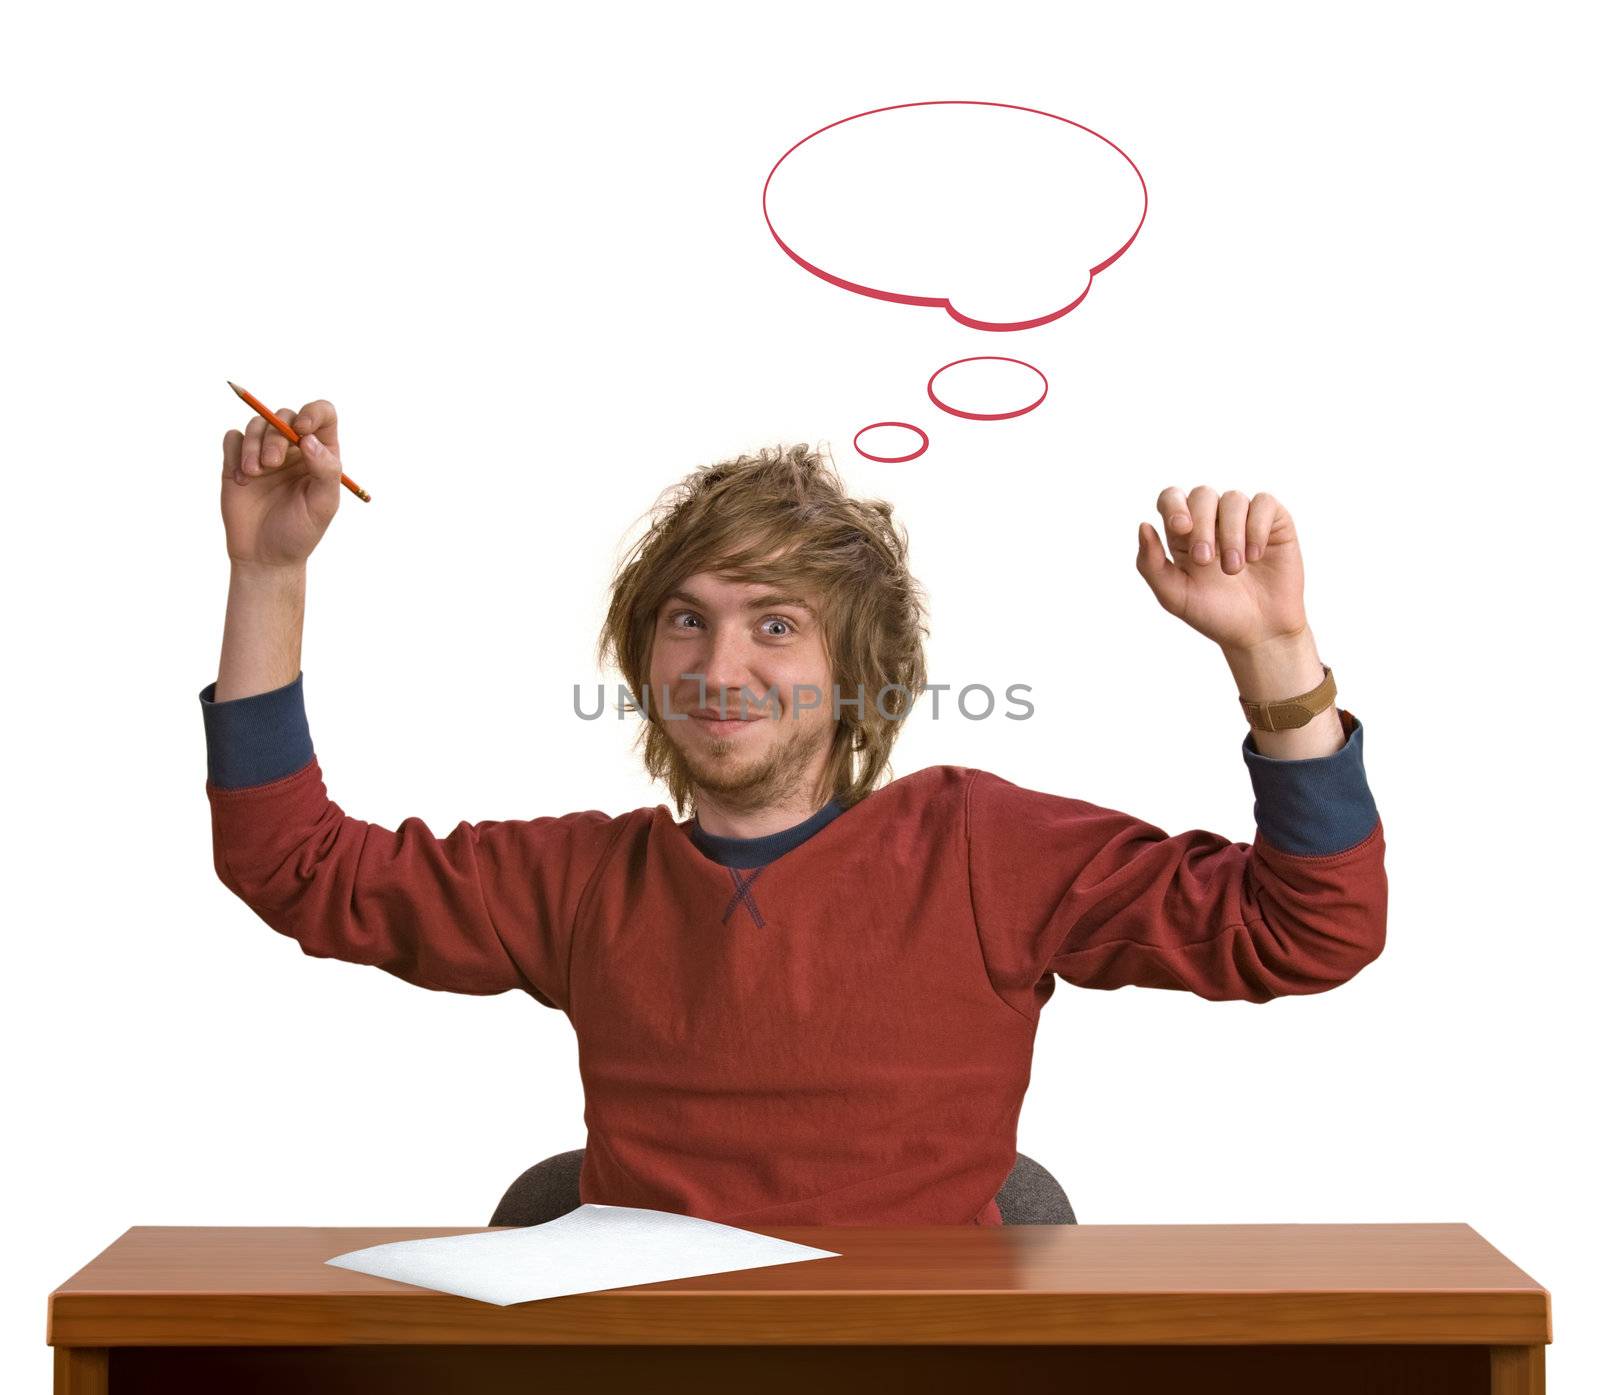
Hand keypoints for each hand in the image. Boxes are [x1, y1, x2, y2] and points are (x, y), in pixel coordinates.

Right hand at [220, 399, 343, 569]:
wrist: (264, 556)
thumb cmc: (300, 532)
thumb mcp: (323, 505)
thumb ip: (326, 470)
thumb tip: (309, 439)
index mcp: (320, 454)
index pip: (323, 415)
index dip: (313, 413)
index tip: (301, 430)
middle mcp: (293, 448)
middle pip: (284, 416)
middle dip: (275, 436)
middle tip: (271, 465)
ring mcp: (264, 453)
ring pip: (256, 424)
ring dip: (253, 445)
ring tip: (254, 474)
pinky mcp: (237, 461)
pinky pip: (232, 438)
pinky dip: (235, 452)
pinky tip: (241, 480)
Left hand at [1134, 486, 1307, 652]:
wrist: (1259, 633)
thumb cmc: (1214, 615)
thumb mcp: (1175, 596)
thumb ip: (1151, 565)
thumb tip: (1143, 525)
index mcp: (1183, 534)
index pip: (1171, 498)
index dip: (1174, 505)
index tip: (1181, 528)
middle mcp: (1213, 520)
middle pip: (1201, 495)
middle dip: (1201, 525)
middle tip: (1205, 561)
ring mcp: (1244, 519)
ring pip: (1233, 498)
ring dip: (1231, 534)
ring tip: (1233, 568)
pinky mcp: (1274, 522)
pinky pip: (1264, 502)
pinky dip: (1257, 527)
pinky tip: (1256, 556)